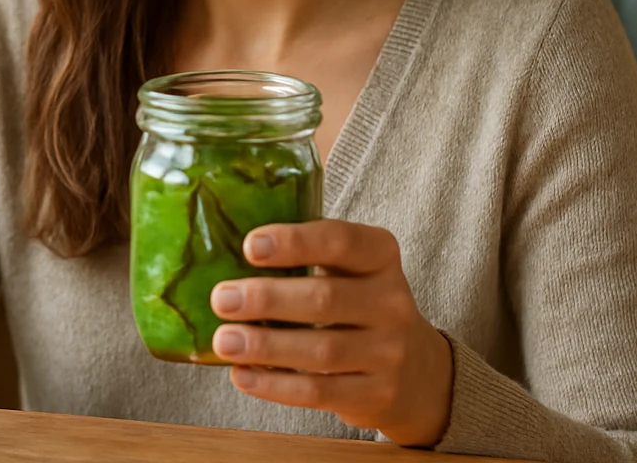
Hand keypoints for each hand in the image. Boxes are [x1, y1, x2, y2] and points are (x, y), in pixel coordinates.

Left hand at [209, 220, 453, 446]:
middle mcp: (392, 301)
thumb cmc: (358, 306)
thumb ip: (306, 258)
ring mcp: (389, 352)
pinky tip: (242, 375)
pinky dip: (275, 385)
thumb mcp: (349, 271)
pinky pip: (319, 391)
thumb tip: (222, 254)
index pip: (341, 241)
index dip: (295, 242)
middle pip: (325, 299)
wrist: (415, 371)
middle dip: (267, 298)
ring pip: (321, 350)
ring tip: (224, 341)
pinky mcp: (376, 394)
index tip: (250, 245)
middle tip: (221, 298)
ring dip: (265, 345)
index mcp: (381, 256)